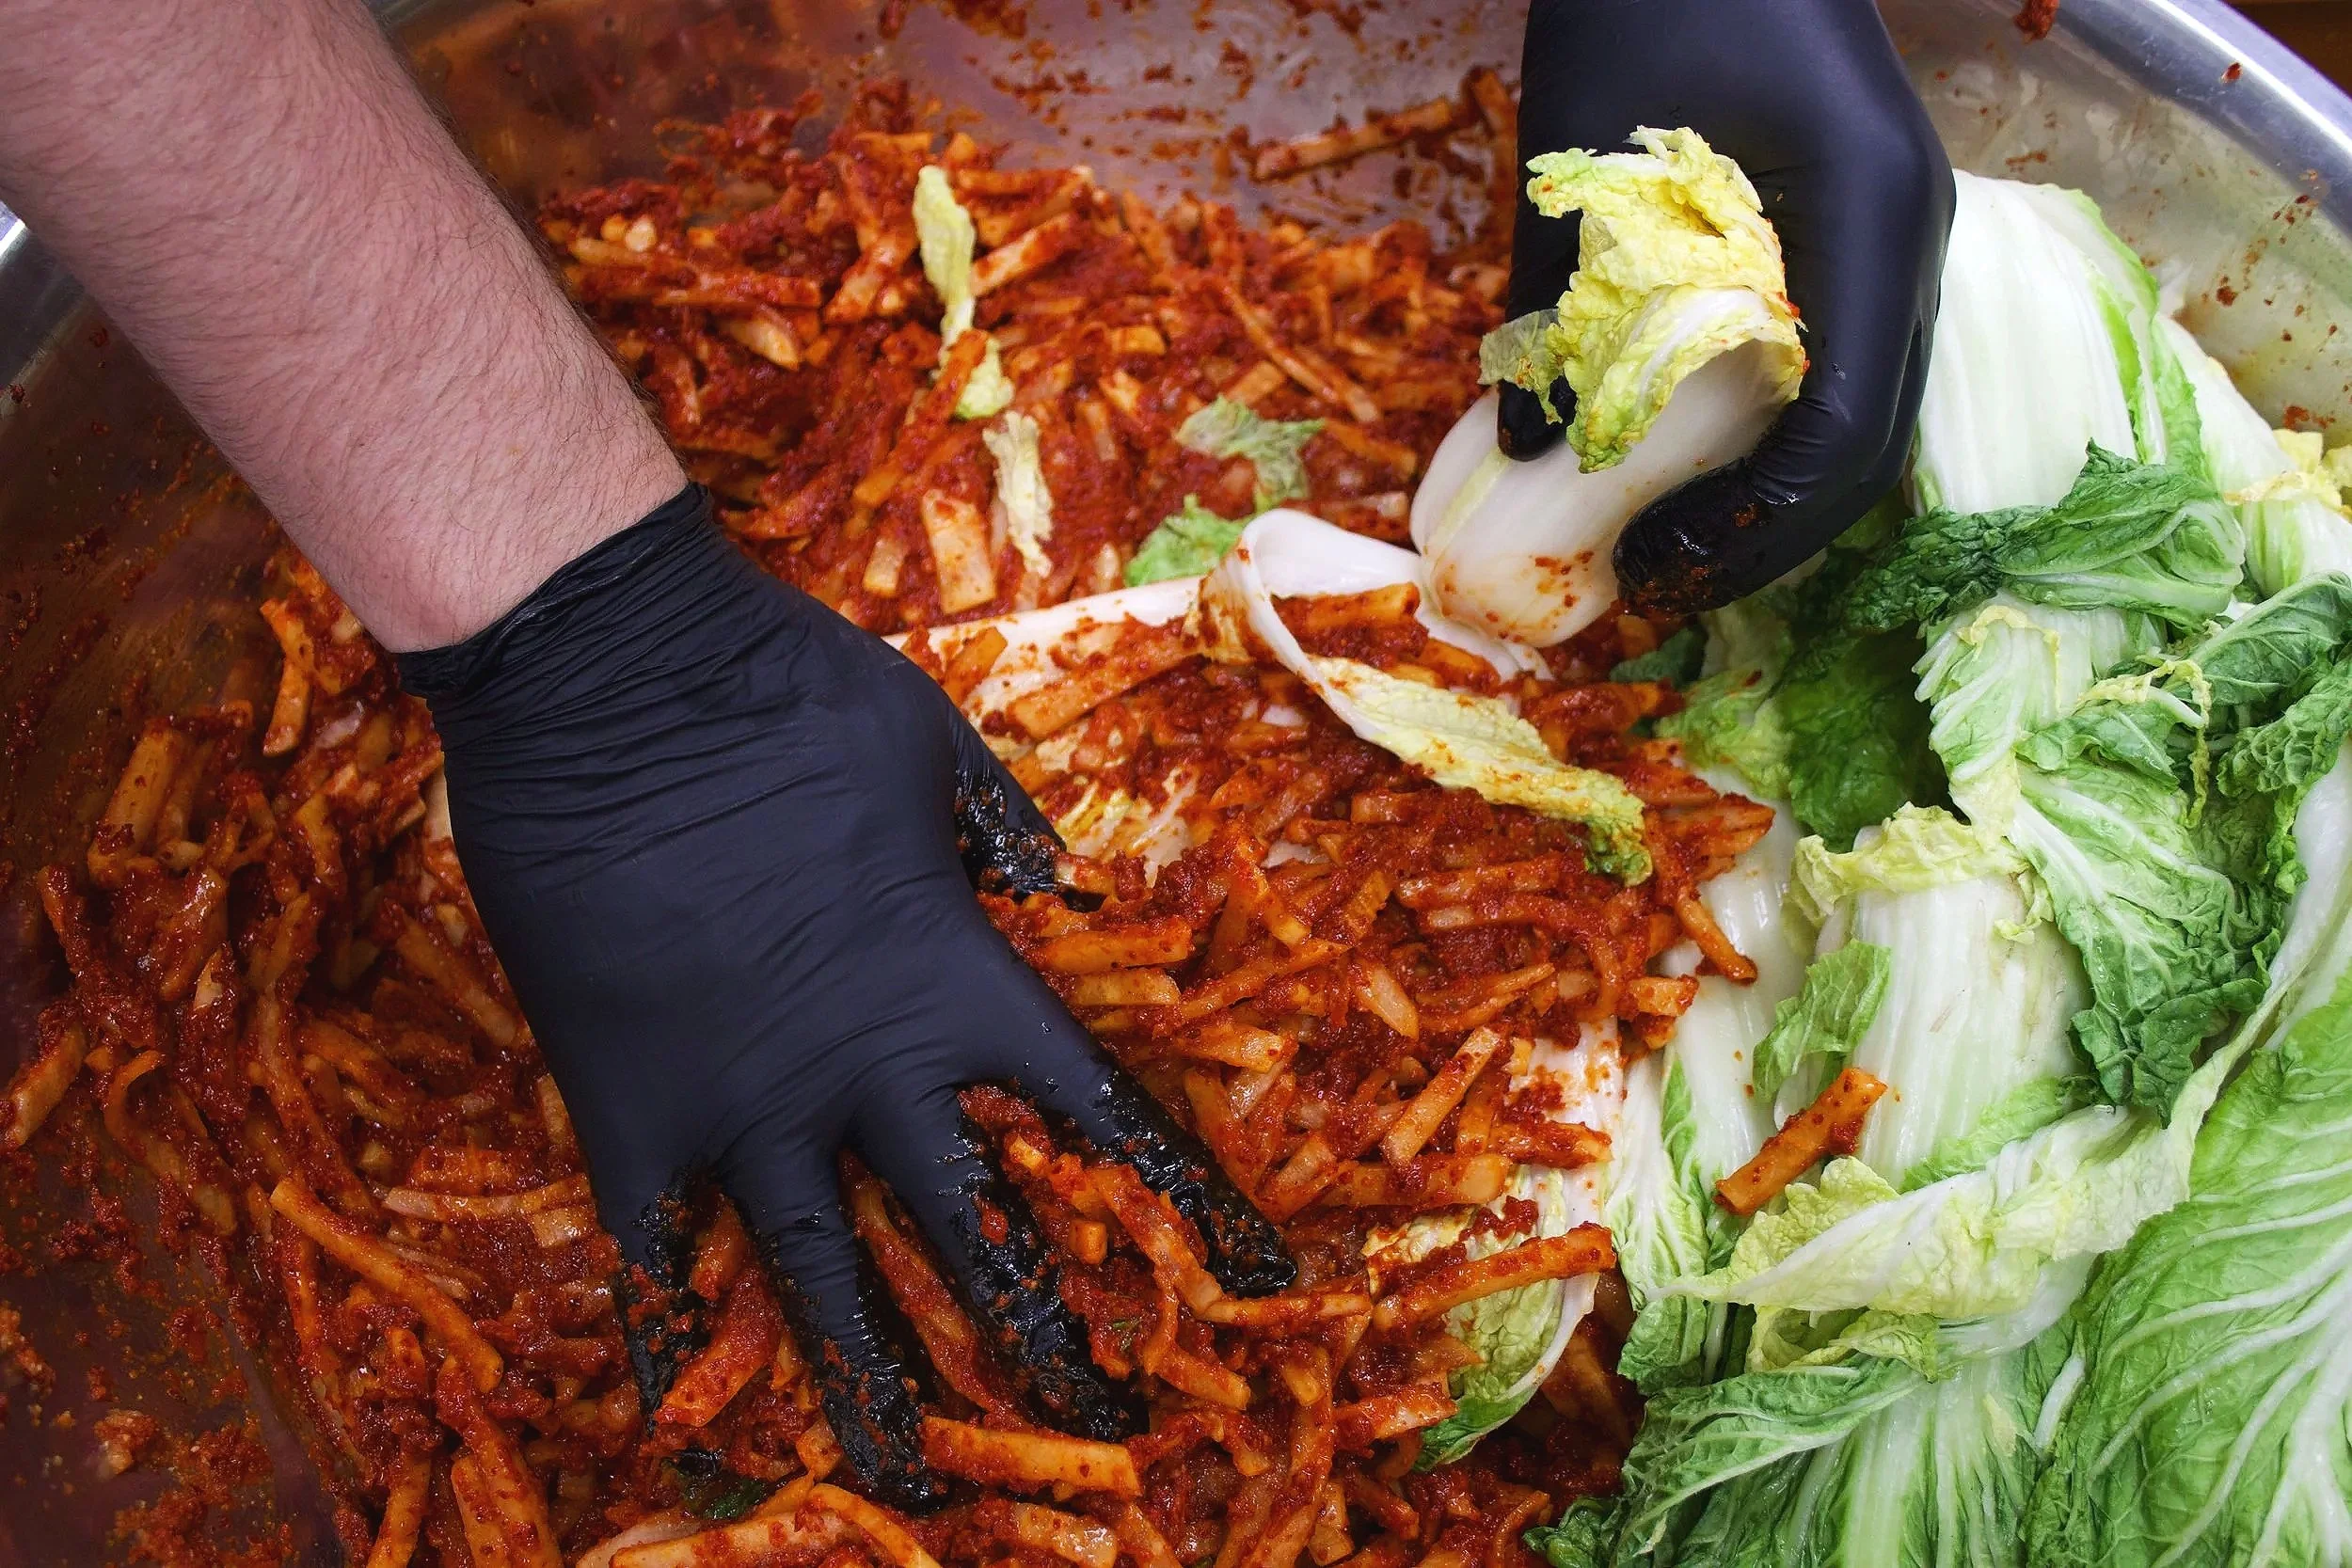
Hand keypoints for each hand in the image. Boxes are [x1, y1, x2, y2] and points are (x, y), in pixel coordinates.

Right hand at [398, 487, 1291, 1510]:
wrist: (614, 666)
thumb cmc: (788, 687)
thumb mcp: (938, 751)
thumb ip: (1006, 842)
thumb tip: (1071, 896)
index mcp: (961, 979)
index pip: (1105, 1119)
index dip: (1188, 1207)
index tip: (1259, 1285)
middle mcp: (867, 1065)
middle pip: (979, 1238)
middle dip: (1051, 1344)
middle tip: (1113, 1433)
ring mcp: (745, 1096)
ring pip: (827, 1281)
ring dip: (877, 1392)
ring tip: (920, 1488)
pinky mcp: (628, 1101)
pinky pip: (652, 1251)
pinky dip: (669, 1341)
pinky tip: (687, 1435)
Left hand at [1499, 0, 1953, 613]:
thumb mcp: (1581, 146)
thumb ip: (1556, 295)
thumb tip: (1530, 452)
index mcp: (1870, 210)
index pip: (1849, 422)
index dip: (1761, 523)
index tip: (1662, 564)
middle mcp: (1910, 234)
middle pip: (1873, 438)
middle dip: (1771, 535)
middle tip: (1658, 581)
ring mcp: (1895, 235)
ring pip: (1867, 410)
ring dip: (1778, 496)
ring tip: (1672, 544)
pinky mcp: (1858, 234)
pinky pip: (1839, 365)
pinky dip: (1776, 437)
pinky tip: (1694, 468)